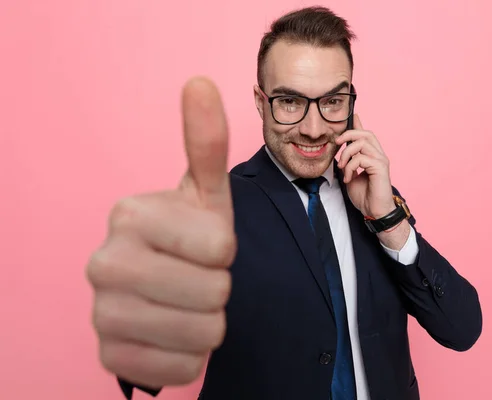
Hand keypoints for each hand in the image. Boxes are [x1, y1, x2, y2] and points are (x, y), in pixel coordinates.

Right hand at [86, 77, 235, 387]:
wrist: (162, 289)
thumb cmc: (189, 238)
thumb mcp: (205, 193)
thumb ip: (205, 142)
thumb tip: (200, 82)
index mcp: (128, 214)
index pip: (220, 246)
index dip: (225, 249)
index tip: (205, 245)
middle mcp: (103, 262)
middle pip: (214, 293)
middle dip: (218, 288)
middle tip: (195, 276)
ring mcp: (101, 314)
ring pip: (203, 334)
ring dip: (208, 322)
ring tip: (186, 304)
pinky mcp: (110, 357)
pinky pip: (183, 367)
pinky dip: (190, 354)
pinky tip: (172, 332)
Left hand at [335, 114, 395, 218]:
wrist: (375, 212)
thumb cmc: (365, 196)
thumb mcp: (351, 176)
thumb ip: (348, 164)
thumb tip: (339, 155)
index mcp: (373, 156)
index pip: (366, 134)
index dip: (358, 124)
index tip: (352, 116)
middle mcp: (379, 155)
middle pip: (366, 133)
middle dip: (348, 134)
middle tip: (336, 143)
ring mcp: (381, 161)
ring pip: (362, 143)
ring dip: (347, 154)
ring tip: (342, 168)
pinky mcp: (380, 168)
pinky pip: (361, 158)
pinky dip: (350, 166)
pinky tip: (348, 178)